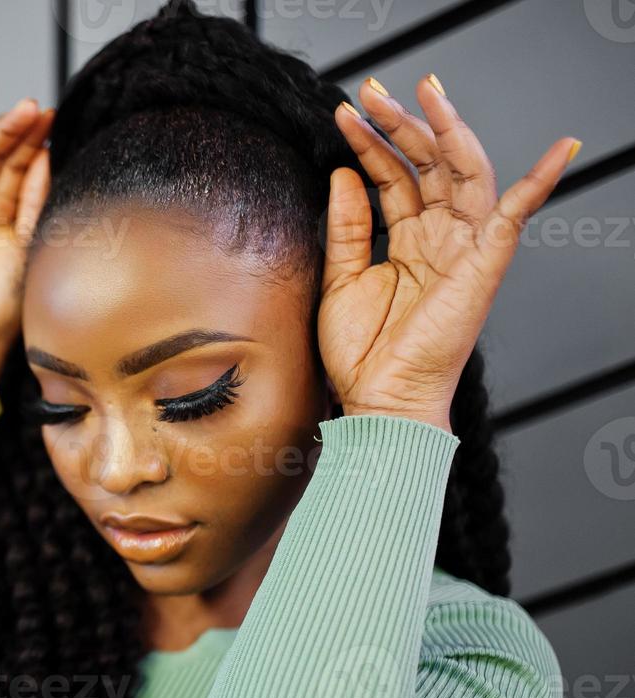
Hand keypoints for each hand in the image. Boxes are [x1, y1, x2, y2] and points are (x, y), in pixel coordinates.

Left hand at [320, 74, 580, 431]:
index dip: (373, 143)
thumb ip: (346, 225)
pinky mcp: (484, 266)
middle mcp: (440, 239)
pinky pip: (517, 217)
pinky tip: (562, 149)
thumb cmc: (363, 353)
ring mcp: (464, 249)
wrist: (378, 402)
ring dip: (444, 131)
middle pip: (428, 165)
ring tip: (420, 93)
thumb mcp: (340, 277)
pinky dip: (541, 182)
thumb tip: (345, 172)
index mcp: (408, 241)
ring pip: (462, 175)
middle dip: (403, 124)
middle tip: (373, 91)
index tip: (346, 113)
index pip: (395, 177)